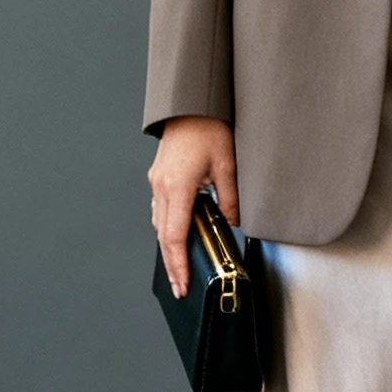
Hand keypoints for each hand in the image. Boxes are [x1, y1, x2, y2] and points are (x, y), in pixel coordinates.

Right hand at [149, 116, 238, 298]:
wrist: (192, 104)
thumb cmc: (209, 128)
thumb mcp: (228, 165)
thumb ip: (230, 199)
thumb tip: (234, 223)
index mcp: (178, 186)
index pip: (175, 236)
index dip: (179, 264)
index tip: (183, 283)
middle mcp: (162, 186)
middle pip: (163, 236)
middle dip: (172, 265)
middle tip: (180, 287)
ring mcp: (157, 181)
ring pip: (160, 224)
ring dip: (168, 248)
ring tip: (179, 269)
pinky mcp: (159, 176)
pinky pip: (161, 210)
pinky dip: (167, 228)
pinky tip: (176, 236)